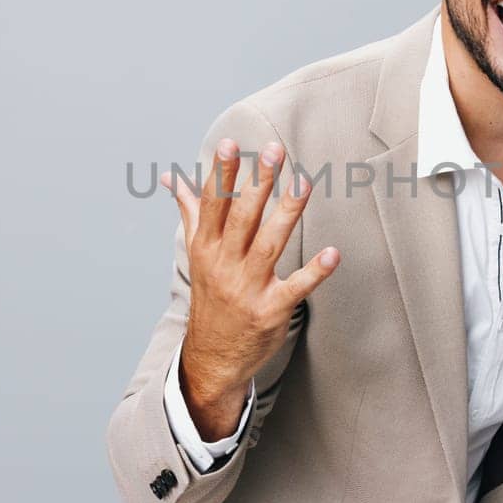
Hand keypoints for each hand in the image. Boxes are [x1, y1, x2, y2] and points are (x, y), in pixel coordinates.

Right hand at [158, 138, 339, 437]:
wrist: (211, 357)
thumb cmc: (210, 296)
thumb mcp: (196, 254)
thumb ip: (190, 212)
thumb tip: (170, 178)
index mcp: (205, 248)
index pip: (212, 205)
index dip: (221, 174)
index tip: (231, 145)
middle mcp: (224, 265)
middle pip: (242, 218)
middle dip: (258, 183)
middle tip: (274, 150)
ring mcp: (248, 288)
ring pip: (269, 244)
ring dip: (288, 212)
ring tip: (304, 182)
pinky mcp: (271, 311)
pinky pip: (295, 288)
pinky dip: (314, 272)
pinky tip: (332, 253)